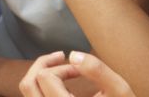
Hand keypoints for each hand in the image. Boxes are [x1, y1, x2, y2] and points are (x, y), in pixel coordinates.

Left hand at [20, 51, 134, 96]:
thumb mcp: (120, 90)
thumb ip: (98, 71)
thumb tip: (72, 55)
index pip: (45, 78)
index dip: (62, 67)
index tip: (79, 69)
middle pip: (28, 84)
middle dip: (44, 66)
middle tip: (62, 58)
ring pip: (28, 92)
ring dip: (42, 76)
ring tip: (61, 70)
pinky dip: (43, 87)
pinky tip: (60, 84)